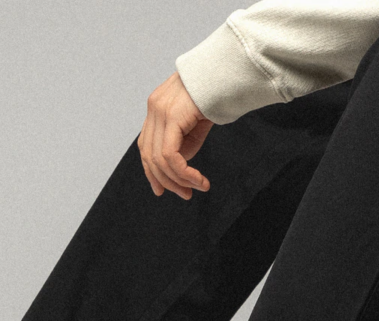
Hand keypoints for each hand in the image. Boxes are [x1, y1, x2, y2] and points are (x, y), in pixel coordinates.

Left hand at [138, 72, 213, 200]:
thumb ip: (183, 143)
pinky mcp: (171, 115)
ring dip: (178, 180)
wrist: (233, 68)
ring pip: (159, 159)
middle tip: (185, 194)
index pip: (146, 146)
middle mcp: (154, 107)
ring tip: (197, 188)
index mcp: (156, 107)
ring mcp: (160, 110)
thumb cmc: (219, 93)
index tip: (162, 190)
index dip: (152, 172)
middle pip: (149, 156)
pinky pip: (170, 156)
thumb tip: (177, 168)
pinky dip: (184, 173)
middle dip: (166, 181)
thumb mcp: (196, 124)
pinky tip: (198, 180)